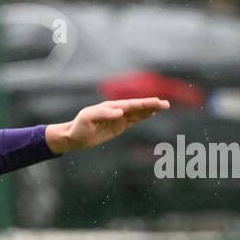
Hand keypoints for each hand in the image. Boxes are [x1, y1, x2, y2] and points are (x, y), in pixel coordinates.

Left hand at [46, 98, 169, 153]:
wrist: (73, 137)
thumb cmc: (79, 126)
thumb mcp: (88, 119)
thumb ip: (104, 114)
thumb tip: (120, 112)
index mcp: (110, 107)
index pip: (130, 104)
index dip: (143, 103)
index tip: (155, 102)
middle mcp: (116, 110)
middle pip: (137, 107)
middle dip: (151, 105)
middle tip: (166, 104)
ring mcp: (118, 118)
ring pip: (137, 113)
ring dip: (150, 110)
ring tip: (163, 107)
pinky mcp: (118, 126)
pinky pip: (133, 120)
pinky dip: (142, 117)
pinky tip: (151, 114)